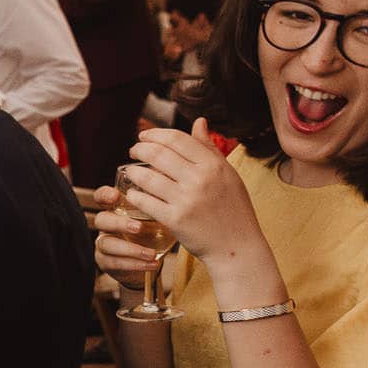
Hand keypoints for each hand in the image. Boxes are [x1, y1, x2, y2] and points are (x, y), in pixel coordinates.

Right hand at [90, 187, 164, 291]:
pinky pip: (115, 263)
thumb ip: (160, 206)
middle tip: (139, 228)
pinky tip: (152, 264)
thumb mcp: (158, 217)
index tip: (116, 196)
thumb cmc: (154, 233)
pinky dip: (135, 264)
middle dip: (119, 223)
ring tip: (151, 254)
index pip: (102, 197)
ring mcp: (103, 244)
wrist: (150, 260)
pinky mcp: (106, 262)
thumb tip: (176, 193)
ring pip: (107, 244)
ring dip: (130, 249)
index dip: (104, 195)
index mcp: (116, 209)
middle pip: (102, 220)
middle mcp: (107, 225)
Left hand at [119, 118, 263, 262]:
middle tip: (133, 150)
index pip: (177, 139)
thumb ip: (209, 148)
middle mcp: (200, 179)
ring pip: (148, 177)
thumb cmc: (232, 208)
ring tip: (130, 171)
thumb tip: (199, 121)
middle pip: (159, 154)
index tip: (144, 136)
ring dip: (134, 172)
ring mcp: (186, 199)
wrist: (236, 245)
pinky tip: (133, 193)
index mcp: (213, 165)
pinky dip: (135, 195)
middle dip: (140, 149)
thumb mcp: (228, 174)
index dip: (156, 134)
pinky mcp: (174, 219)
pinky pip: (145, 202)